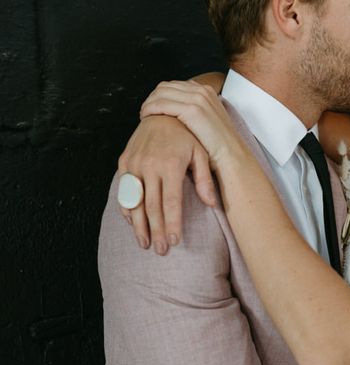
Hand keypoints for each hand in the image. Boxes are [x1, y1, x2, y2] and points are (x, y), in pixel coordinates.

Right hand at [118, 115, 216, 253]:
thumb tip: (212, 203)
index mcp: (170, 165)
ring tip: (146, 243)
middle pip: (151, 207)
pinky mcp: (124, 162)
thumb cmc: (186, 136)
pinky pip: (123, 191)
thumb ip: (205, 179)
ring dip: (139, 226)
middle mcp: (149, 165)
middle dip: (156, 231)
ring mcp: (134, 164)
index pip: (170, 202)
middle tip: (161, 250)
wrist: (161, 114)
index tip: (174, 242)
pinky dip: (127, 209)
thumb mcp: (201, 153)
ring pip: (133, 202)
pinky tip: (133, 224)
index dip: (172, 224)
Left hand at [140, 81, 244, 171]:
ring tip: (145, 116)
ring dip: (149, 103)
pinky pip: (161, 104)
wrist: (231, 155)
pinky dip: (150, 109)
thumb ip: (193, 110)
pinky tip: (147, 118)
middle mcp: (202, 91)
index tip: (154, 108)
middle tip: (146, 112)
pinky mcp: (192, 110)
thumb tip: (175, 111)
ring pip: (160, 93)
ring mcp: (198, 99)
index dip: (160, 95)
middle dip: (152, 98)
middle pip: (165, 86)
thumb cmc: (217, 145)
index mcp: (206, 91)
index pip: (174, 85)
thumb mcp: (207, 120)